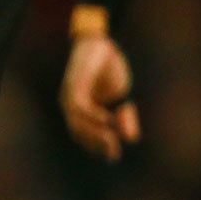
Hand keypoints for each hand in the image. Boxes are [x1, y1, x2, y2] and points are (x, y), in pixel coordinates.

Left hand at [61, 34, 139, 161]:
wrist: (101, 42)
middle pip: (78, 133)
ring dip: (95, 133)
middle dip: (97, 145)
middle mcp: (70, 105)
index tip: (113, 156)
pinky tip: (108, 120)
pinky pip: (80, 106)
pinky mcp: (75, 84)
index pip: (84, 136)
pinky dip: (94, 115)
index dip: (98, 147)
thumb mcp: (122, 96)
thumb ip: (125, 116)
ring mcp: (70, 95)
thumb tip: (130, 139)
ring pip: (77, 122)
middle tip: (113, 154)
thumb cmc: (109, 69)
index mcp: (80, 110)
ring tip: (112, 141)